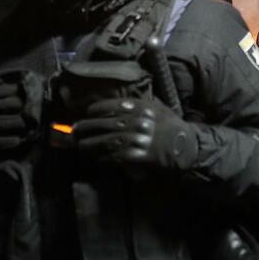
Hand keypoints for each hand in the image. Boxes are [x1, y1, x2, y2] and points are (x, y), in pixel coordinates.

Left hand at [74, 99, 197, 170]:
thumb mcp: (157, 107)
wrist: (183, 145)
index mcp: (140, 108)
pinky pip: (114, 156)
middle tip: (75, 130)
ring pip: (104, 141)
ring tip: (79, 145)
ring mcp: (136, 140)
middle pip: (103, 124)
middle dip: (86, 127)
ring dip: (89, 144)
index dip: (96, 110)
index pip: (111, 106)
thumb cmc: (170, 125)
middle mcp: (136, 122)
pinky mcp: (136, 156)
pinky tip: (96, 157)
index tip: (88, 112)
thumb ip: (138, 104)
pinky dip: (102, 157)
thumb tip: (119, 102)